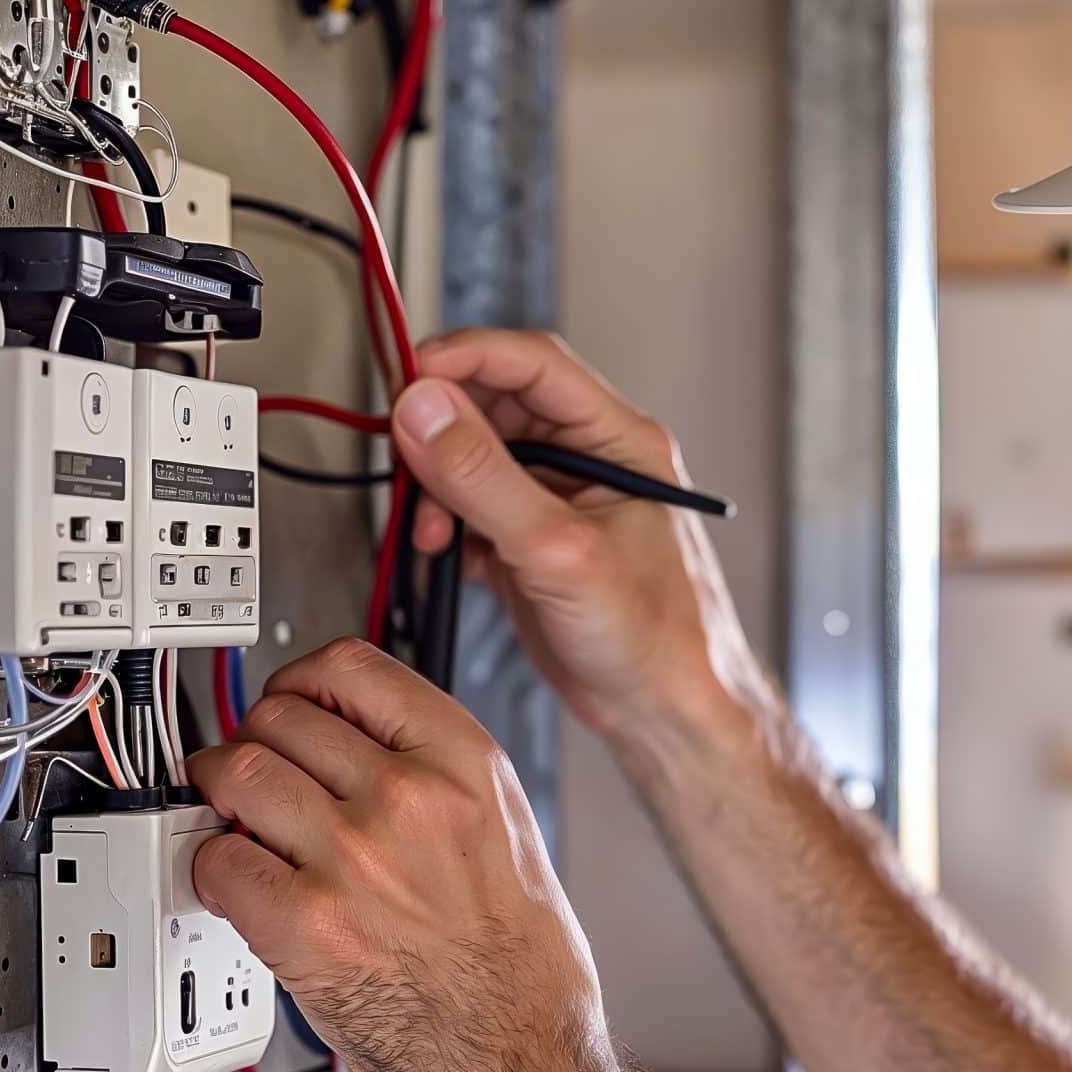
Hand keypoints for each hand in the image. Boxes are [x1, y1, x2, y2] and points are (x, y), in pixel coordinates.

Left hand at [187, 638, 605, 1071]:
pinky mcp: (300, 923)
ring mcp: (350, 858)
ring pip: (234, 774)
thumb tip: (357, 742)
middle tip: (255, 774)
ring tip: (233, 820)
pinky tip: (240, 885)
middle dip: (254, 741)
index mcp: (464, 764)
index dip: (300, 681)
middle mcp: (406, 798)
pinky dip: (211, 869)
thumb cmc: (519, 964)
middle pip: (279, 717)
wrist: (511, 1057)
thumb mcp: (507, 829)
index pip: (348, 667)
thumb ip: (435, 773)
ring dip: (218, 794)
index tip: (289, 702)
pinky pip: (214, 859)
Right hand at [392, 329, 771, 749]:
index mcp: (619, 440)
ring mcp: (558, 499)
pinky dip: (446, 524)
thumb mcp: (559, 551)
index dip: (465, 359)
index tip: (407, 380)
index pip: (532, 363)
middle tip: (407, 462)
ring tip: (432, 532)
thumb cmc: (654, 637)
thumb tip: (426, 411)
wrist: (665, 712)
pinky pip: (471, 505)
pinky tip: (448, 557)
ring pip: (475, 456)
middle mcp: (588, 459)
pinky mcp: (531, 540)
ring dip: (437, 485)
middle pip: (494, 404)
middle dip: (441, 432)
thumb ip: (486, 479)